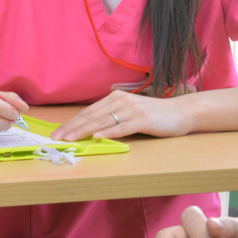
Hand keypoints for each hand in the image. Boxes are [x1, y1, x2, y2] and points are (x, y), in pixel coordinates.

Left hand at [51, 90, 193, 140]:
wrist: (181, 112)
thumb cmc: (154, 115)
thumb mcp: (130, 113)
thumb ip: (112, 117)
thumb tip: (90, 130)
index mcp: (116, 98)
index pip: (88, 112)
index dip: (71, 122)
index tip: (57, 132)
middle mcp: (122, 101)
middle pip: (92, 116)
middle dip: (72, 128)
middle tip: (56, 138)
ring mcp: (133, 110)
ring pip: (104, 122)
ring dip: (85, 131)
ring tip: (70, 139)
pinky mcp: (144, 119)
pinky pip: (124, 127)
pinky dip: (110, 132)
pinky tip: (99, 137)